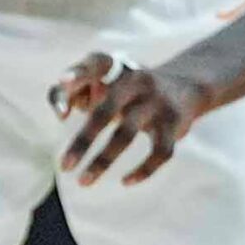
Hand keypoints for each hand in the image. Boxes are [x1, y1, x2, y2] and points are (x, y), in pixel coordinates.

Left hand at [51, 54, 212, 186]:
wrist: (183, 88)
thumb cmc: (122, 90)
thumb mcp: (99, 82)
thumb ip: (68, 91)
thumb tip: (61, 113)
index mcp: (115, 66)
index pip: (95, 62)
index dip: (77, 73)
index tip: (64, 83)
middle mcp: (137, 80)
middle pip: (105, 111)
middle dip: (83, 141)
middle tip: (63, 167)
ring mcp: (157, 101)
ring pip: (127, 134)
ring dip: (103, 161)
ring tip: (83, 182)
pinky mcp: (174, 122)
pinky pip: (162, 150)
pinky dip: (145, 169)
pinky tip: (125, 181)